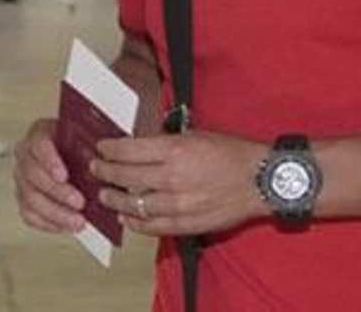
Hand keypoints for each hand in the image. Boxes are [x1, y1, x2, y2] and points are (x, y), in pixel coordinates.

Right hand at [13, 118, 86, 233]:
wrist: (77, 151)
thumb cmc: (83, 141)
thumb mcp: (90, 134)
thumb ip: (95, 141)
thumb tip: (112, 153)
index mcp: (41, 133)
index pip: (38, 144)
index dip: (49, 161)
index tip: (63, 175)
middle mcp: (27, 155)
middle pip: (33, 175)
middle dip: (57, 192)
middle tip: (79, 202)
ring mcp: (23, 178)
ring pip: (30, 198)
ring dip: (54, 212)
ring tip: (77, 220)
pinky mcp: (24, 198)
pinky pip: (29, 214)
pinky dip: (47, 223)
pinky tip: (65, 226)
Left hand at [92, 130, 266, 236]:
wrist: (264, 179)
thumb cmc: (236, 154)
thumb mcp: (201, 134)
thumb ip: (169, 141)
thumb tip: (143, 145)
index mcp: (175, 149)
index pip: (127, 150)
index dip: (108, 149)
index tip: (101, 149)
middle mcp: (171, 177)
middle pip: (123, 177)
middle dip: (104, 172)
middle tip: (96, 169)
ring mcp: (177, 203)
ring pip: (132, 205)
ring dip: (114, 200)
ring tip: (106, 195)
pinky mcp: (185, 223)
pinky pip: (150, 226)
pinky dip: (135, 222)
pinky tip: (128, 218)